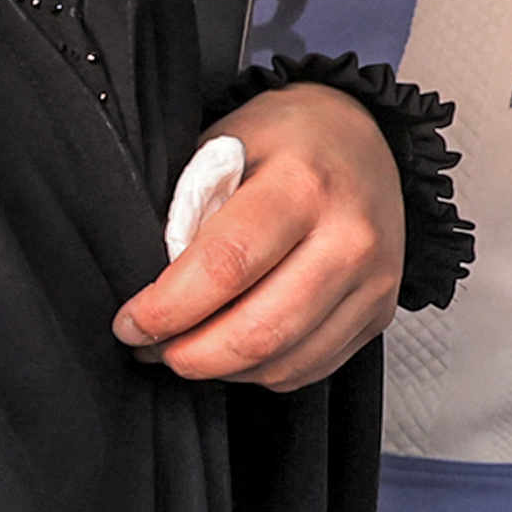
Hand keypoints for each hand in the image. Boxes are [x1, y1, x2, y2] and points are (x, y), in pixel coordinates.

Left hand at [112, 84, 401, 388]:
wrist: (366, 140)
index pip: (224, 267)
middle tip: (150, 346)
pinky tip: (231, 349)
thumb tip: (151, 281)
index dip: (166, 309)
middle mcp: (349, 236)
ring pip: (282, 363)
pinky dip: (259, 372)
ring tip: (183, 349)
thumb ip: (189, 210)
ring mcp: (372, 280)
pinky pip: (308, 368)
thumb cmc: (287, 140)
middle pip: (258, 331)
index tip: (130, 322)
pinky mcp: (380, 311)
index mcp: (302, 183)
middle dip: (188, 354)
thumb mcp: (225, 146)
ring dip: (220, 369)